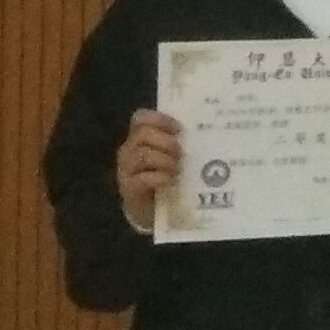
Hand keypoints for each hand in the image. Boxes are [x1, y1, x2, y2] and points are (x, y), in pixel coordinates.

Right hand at [114, 109, 183, 233]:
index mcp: (139, 138)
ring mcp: (126, 170)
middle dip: (165, 140)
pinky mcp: (128, 190)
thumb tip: (204, 131)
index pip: (141, 118)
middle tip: (181, 151)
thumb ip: (179, 143)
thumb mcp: (170, 157)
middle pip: (142, 134)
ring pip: (142, 155)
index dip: (160, 119)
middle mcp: (128, 151)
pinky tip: (171, 180)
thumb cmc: (164, 177)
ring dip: (164, 159)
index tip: (178, 128)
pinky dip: (159, 177)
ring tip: (178, 167)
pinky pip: (141, 179)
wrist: (151, 210)